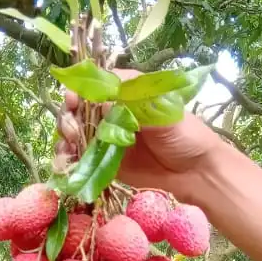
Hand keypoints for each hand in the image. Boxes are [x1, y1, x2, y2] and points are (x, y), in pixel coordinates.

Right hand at [58, 70, 223, 202]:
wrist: (196, 173)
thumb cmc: (185, 135)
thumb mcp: (162, 110)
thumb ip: (132, 103)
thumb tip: (100, 101)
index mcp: (126, 95)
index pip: (93, 87)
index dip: (78, 92)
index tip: (73, 101)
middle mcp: (112, 115)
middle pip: (78, 111)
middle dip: (68, 118)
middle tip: (73, 132)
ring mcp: (107, 140)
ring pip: (75, 135)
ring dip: (65, 140)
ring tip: (68, 150)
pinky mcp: (106, 163)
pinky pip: (81, 160)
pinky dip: (69, 161)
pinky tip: (66, 164)